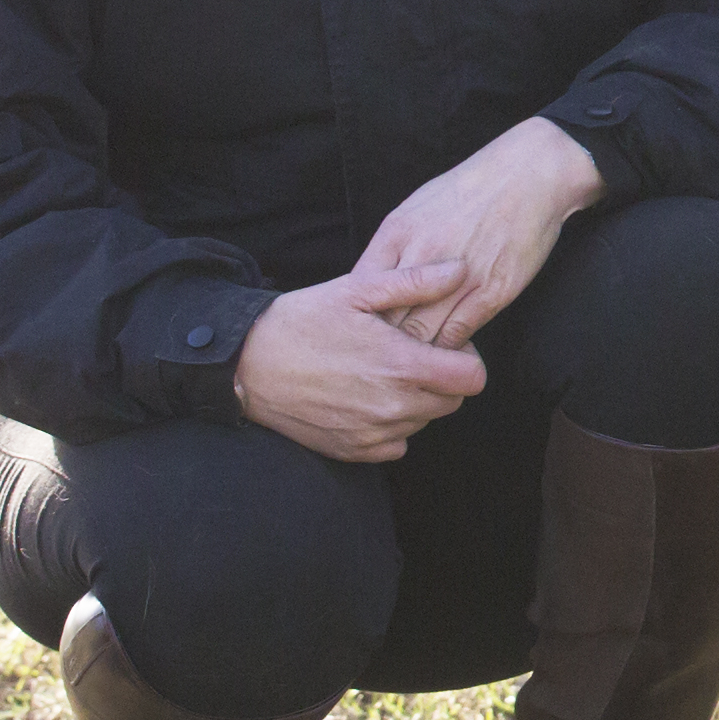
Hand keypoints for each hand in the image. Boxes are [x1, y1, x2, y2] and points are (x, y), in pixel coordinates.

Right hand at [235, 264, 487, 461]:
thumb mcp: (357, 289)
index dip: (465, 359)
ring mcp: (372, 433)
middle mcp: (393, 407)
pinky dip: (392, 426)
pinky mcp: (352, 450)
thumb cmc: (302, 321)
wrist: (246, 365)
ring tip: (385, 374)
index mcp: (401, 366)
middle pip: (452, 402)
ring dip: (417, 402)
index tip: (444, 346)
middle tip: (413, 357)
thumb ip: (414, 282)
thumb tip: (459, 270)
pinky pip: (396, 445)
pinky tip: (369, 399)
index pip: (472, 379)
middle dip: (443, 380)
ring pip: (424, 422)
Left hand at [352, 117, 606, 349]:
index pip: (361, 292)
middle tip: (382, 358)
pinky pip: (458, 333)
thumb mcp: (416, 206)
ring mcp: (458, 276)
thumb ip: (392, 246)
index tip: (364, 330)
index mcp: (398, 232)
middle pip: (387, 318)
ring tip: (412, 363)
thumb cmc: (470, 189)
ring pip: (421, 333)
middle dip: (383, 343)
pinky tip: (446, 350)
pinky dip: (448, 349)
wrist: (530, 173)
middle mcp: (423, 254)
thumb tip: (371, 283)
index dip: (360, 318)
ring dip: (416, 352)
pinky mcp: (492, 290)